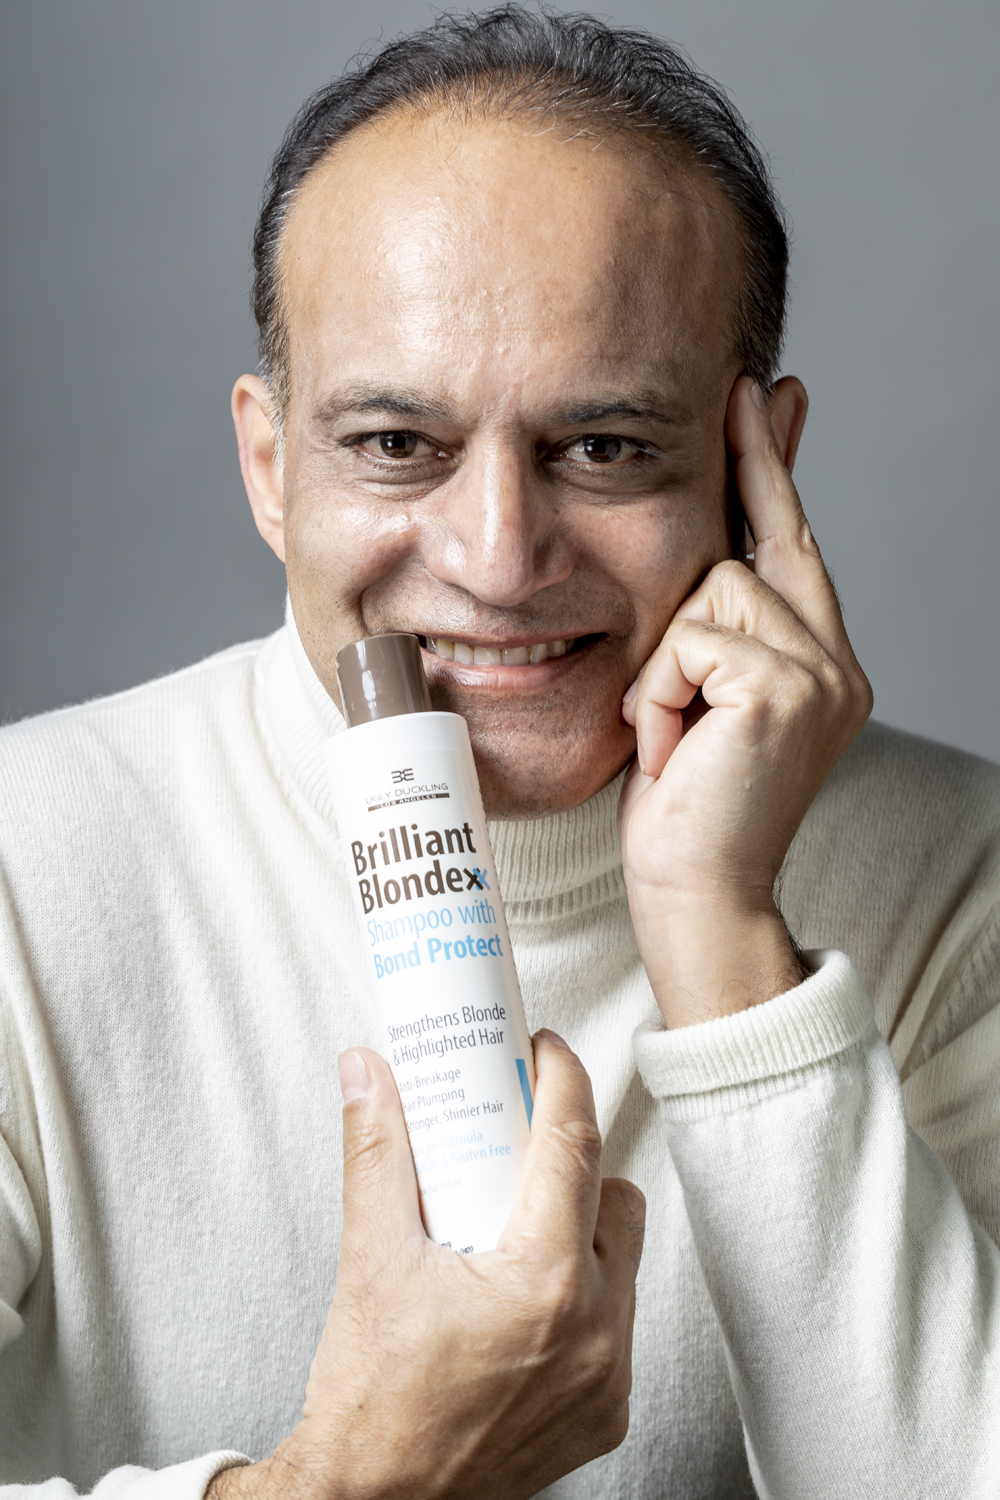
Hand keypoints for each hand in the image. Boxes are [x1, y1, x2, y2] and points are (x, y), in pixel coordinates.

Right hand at [209, 1034, 644, 1499]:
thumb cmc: (370, 1398)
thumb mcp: (370, 1258)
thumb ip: (375, 1152)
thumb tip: (367, 1072)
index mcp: (543, 1284)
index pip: (574, 1146)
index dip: (563, 1080)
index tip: (541, 1049)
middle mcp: (594, 1331)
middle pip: (614, 1197)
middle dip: (572, 1156)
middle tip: (516, 1142)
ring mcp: (607, 1378)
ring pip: (623, 1259)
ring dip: (581, 1224)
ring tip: (516, 1216)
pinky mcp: (606, 1413)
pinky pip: (616, 1320)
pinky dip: (583, 1290)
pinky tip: (526, 1287)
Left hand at [619, 375, 871, 1027]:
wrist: (696, 891)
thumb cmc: (683, 809)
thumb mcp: (694, 701)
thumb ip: (708, 630)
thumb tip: (699, 560)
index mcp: (818, 664)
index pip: (794, 547)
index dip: (777, 470)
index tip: (770, 400)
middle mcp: (836, 662)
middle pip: (767, 540)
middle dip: (749, 470)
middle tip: (742, 392)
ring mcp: (822, 672)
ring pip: (712, 588)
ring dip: (665, 662)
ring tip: (669, 732)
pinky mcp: (788, 687)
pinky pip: (691, 639)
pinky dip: (662, 691)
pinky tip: (673, 746)